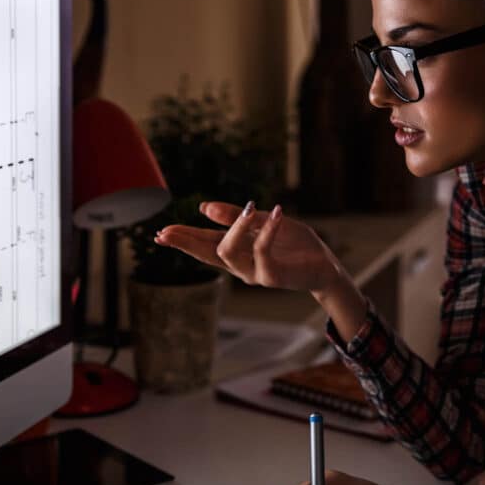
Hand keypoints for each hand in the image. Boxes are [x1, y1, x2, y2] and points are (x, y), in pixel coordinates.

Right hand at [155, 201, 347, 293]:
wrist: (325, 266)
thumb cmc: (295, 245)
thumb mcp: (264, 223)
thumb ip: (237, 217)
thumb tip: (203, 208)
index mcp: (238, 252)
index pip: (205, 245)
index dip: (183, 239)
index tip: (159, 233)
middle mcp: (241, 265)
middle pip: (207, 253)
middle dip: (185, 241)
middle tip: (164, 232)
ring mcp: (255, 273)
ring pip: (229, 252)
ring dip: (235, 227)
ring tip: (248, 208)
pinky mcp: (273, 276)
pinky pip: (263, 252)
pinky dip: (267, 232)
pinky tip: (275, 213)